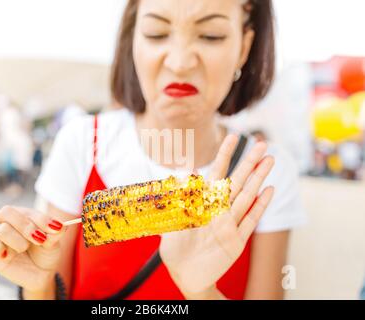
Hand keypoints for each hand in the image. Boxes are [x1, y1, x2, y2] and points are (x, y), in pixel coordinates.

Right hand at [0, 206, 66, 291]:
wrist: (40, 273)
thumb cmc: (45, 252)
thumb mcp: (54, 242)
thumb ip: (55, 233)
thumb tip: (59, 226)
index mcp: (23, 215)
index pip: (25, 210)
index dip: (40, 219)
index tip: (56, 229)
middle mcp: (7, 222)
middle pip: (6, 212)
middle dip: (26, 227)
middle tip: (40, 240)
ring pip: (1, 229)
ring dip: (18, 241)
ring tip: (24, 249)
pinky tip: (9, 255)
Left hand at [159, 134, 274, 295]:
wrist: (183, 276)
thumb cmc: (175, 248)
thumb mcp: (172, 222)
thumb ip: (179, 198)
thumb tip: (183, 170)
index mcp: (202, 203)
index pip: (215, 173)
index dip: (224, 155)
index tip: (233, 136)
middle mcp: (218, 210)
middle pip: (237, 181)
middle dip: (248, 162)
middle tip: (261, 143)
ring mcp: (229, 225)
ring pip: (246, 197)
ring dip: (258, 178)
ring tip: (269, 160)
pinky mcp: (236, 242)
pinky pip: (249, 221)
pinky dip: (259, 206)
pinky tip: (269, 190)